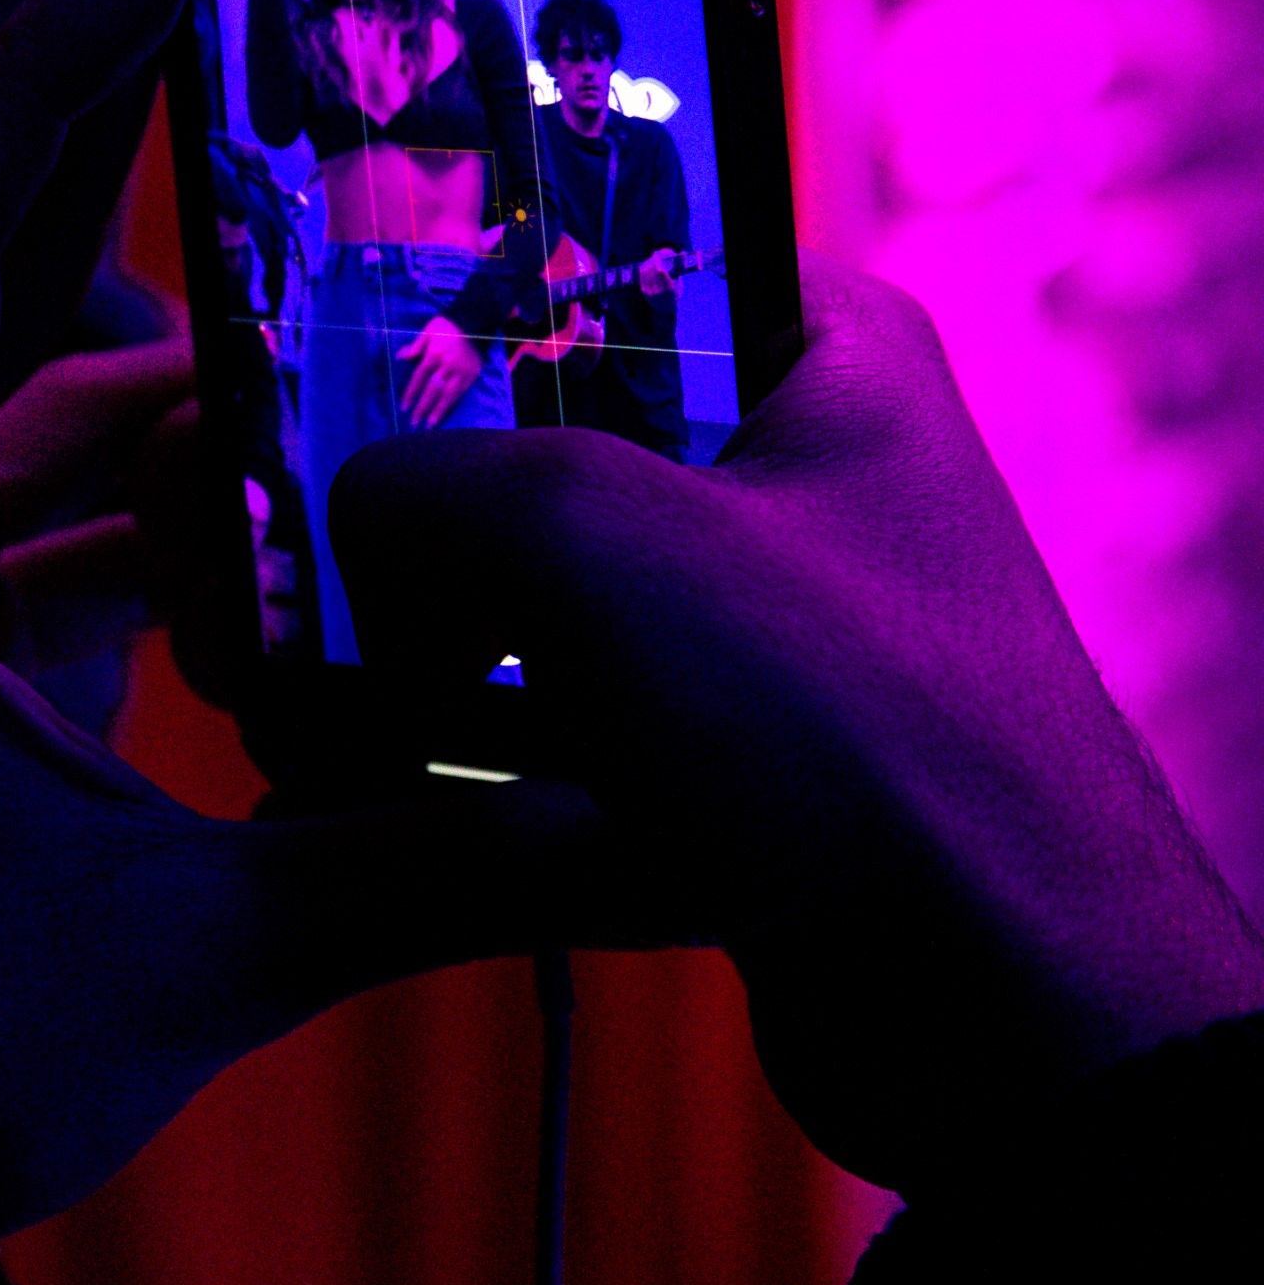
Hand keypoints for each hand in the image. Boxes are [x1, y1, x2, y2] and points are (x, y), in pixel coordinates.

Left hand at [0, 0, 682, 1284]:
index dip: (46, 71)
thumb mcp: (164, 972)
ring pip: (47, 418)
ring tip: (365, 335)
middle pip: (9, 291)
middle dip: (151, 169)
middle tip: (291, 41)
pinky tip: (292, 519)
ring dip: (199, 400)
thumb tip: (639, 828)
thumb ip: (409, 876)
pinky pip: (38, 506)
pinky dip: (158, 501)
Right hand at [334, 255, 1263, 1197]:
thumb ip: (424, 481)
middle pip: (542, 440)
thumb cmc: (843, 724)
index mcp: (818, 346)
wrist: (1011, 1018)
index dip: (442, 316)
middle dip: (405, 510)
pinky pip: (565, 711)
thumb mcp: (598, 538)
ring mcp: (766, 614)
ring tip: (282, 675)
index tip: (312, 380)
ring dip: (411, 637)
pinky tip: (350, 768)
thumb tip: (341, 523)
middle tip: (274, 553)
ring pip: (539, 590)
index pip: (590, 267)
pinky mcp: (733, 749)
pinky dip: (463, 741)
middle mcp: (797, 461)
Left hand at [397, 313, 485, 428]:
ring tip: (429, 425)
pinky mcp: (471, 375)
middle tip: (414, 422)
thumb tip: (399, 357)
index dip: (411, 393)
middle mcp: (447, 365)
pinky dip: (451, 404)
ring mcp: (460, 371)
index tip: (404, 407)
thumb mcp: (428, 331)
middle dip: (422, 407)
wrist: (473, 323)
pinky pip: (460, 393)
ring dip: (437, 411)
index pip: (419, 377)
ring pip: (447, 394)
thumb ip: (415, 347)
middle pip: (432, 389)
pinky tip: (444, 413)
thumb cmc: (446, 327)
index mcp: (434, 354)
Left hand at [637, 247, 680, 299]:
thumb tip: (683, 252)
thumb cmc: (675, 294)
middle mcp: (659, 291)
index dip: (658, 261)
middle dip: (653, 261)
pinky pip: (642, 278)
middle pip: (652, 271)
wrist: (665, 310)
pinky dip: (644, 270)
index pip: (661, 272)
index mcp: (669, 289)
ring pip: (646, 273)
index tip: (658, 254)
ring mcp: (651, 292)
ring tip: (652, 260)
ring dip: (648, 264)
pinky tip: (646, 266)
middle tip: (655, 255)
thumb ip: (678, 269)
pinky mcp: (644, 292)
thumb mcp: (679, 283)